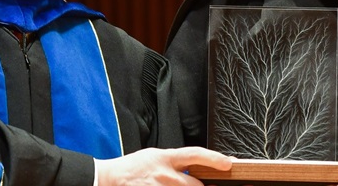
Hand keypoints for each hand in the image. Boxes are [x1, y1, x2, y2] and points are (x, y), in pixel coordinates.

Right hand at [96, 146, 231, 185]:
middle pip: (197, 185)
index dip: (214, 158)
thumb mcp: (155, 157)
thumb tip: (192, 170)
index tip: (228, 163)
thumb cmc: (132, 168)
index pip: (195, 154)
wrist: (109, 178)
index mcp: (166, 158)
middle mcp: (166, 174)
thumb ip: (174, 163)